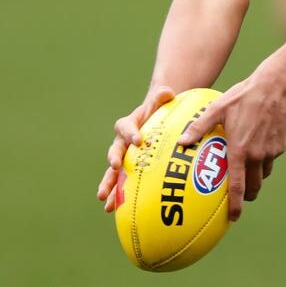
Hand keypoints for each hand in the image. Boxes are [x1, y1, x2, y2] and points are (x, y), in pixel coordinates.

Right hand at [97, 85, 174, 211]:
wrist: (157, 121)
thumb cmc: (159, 111)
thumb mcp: (161, 102)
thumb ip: (162, 97)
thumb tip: (167, 92)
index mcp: (129, 124)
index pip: (125, 126)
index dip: (130, 132)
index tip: (138, 139)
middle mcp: (122, 142)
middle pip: (115, 150)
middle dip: (114, 158)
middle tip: (115, 165)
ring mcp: (124, 158)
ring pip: (113, 171)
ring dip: (108, 183)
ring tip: (103, 198)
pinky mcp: (128, 171)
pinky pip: (119, 184)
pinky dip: (115, 196)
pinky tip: (112, 210)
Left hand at [178, 68, 285, 221]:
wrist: (275, 87)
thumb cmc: (243, 95)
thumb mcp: (218, 108)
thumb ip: (200, 127)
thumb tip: (181, 141)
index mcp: (240, 150)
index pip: (238, 186)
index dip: (235, 205)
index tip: (232, 218)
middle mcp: (257, 155)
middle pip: (254, 186)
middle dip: (247, 195)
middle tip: (240, 194)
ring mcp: (271, 151)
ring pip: (264, 172)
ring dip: (256, 175)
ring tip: (248, 167)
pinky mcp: (281, 145)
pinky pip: (272, 157)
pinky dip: (265, 156)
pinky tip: (259, 141)